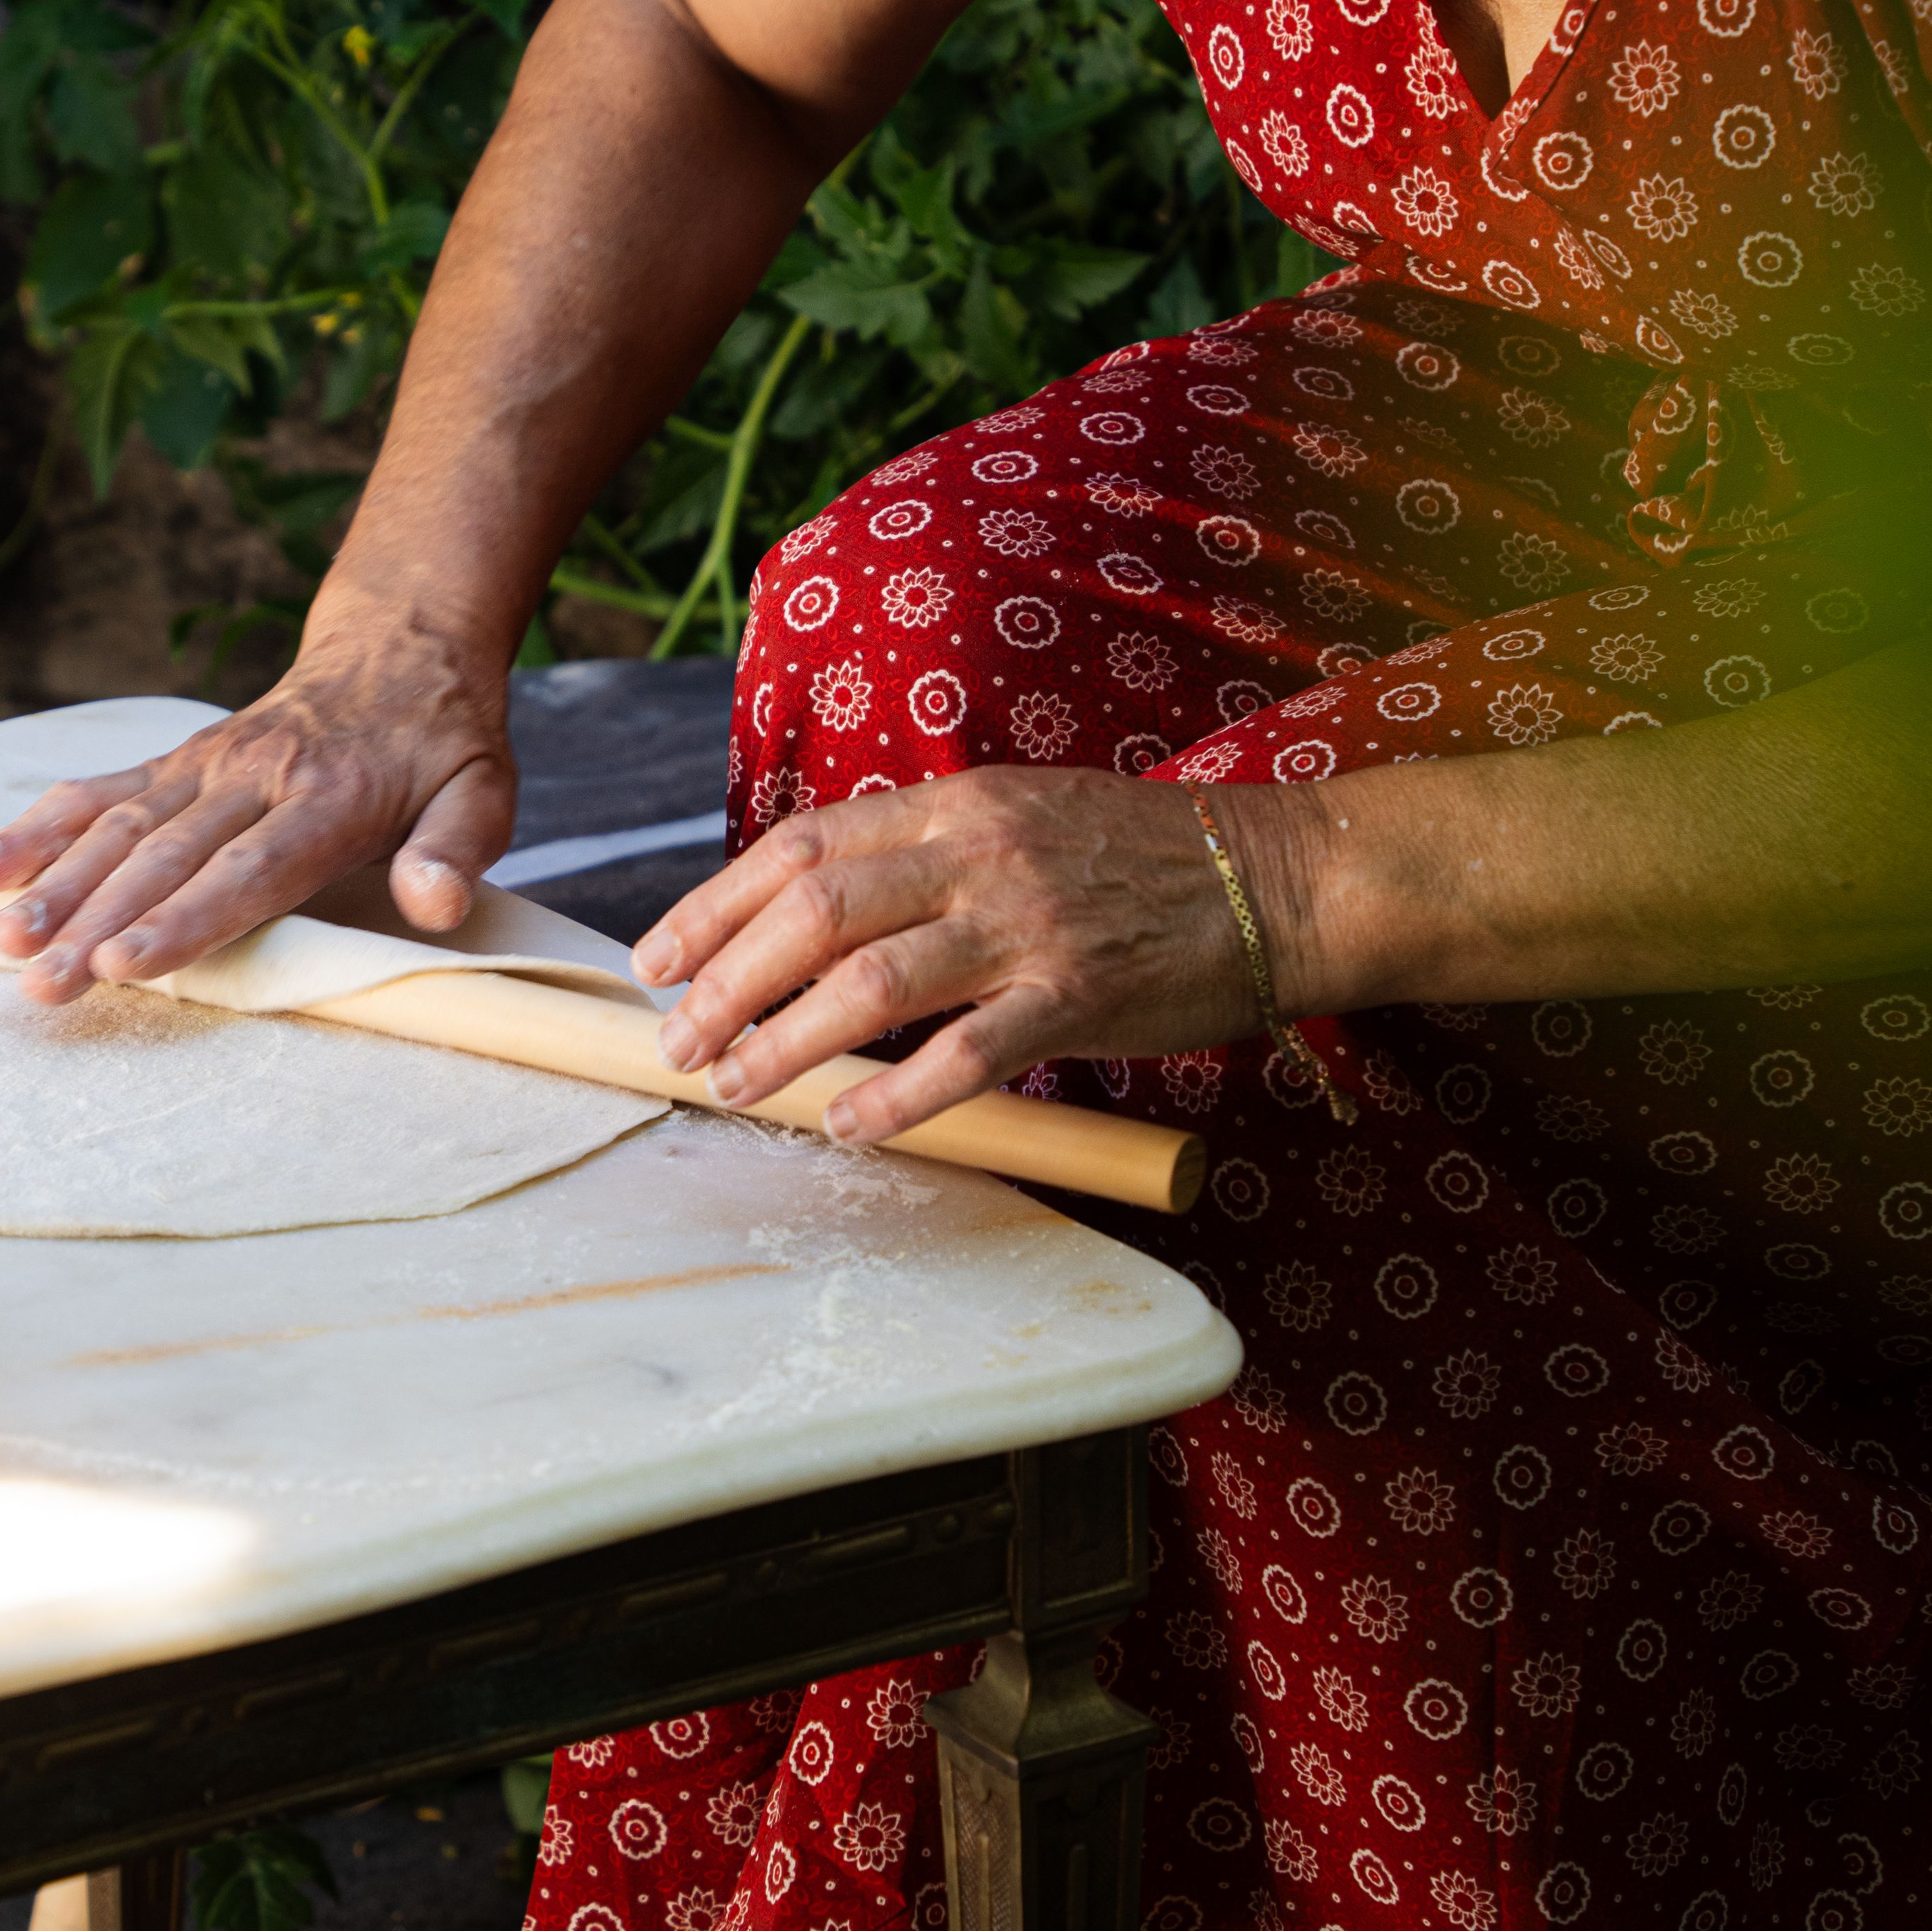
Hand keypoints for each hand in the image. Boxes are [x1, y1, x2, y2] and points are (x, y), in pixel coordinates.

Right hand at [0, 619, 515, 1004]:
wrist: (399, 651)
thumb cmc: (441, 746)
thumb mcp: (483, 792)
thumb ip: (456, 851)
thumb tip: (431, 904)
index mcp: (331, 798)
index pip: (249, 868)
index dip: (185, 918)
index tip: (124, 961)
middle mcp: (255, 776)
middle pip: (165, 856)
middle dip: (93, 921)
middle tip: (38, 979)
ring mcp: (205, 765)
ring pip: (117, 825)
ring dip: (52, 882)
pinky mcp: (175, 761)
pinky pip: (99, 790)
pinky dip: (38, 827)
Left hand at [629, 770, 1314, 1142]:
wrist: (1274, 876)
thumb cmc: (1138, 858)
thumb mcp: (1016, 818)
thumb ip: (923, 854)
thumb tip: (816, 913)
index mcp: (954, 804)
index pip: (801, 845)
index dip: (714, 904)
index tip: (657, 958)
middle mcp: (979, 852)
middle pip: (815, 910)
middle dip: (726, 979)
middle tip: (678, 1039)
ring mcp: (1029, 923)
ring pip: (872, 982)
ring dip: (786, 1040)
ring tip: (734, 1087)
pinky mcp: (1081, 995)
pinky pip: (969, 1051)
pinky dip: (898, 1094)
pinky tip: (849, 1126)